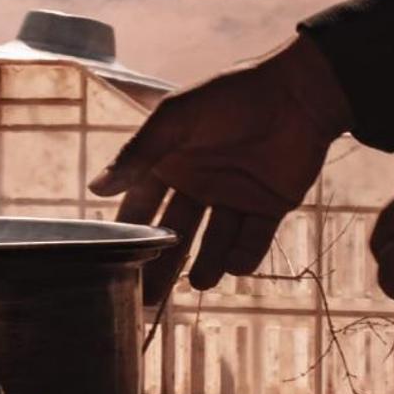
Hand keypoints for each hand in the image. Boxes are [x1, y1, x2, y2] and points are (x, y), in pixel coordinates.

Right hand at [90, 36, 350, 296]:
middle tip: (150, 299)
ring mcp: (234, 197)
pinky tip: (233, 265)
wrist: (296, 94)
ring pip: (214, 241)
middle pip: (176, 233)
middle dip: (164, 265)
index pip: (143, 204)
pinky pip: (252, 240)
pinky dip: (243, 256)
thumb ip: (139, 153)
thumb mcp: (176, 119)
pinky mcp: (268, 207)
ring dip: (207, 264)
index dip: (131, 231)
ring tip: (200, 282)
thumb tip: (96, 188)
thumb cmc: (229, 97)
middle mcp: (200, 183)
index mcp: (172, 162)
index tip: (114, 261)